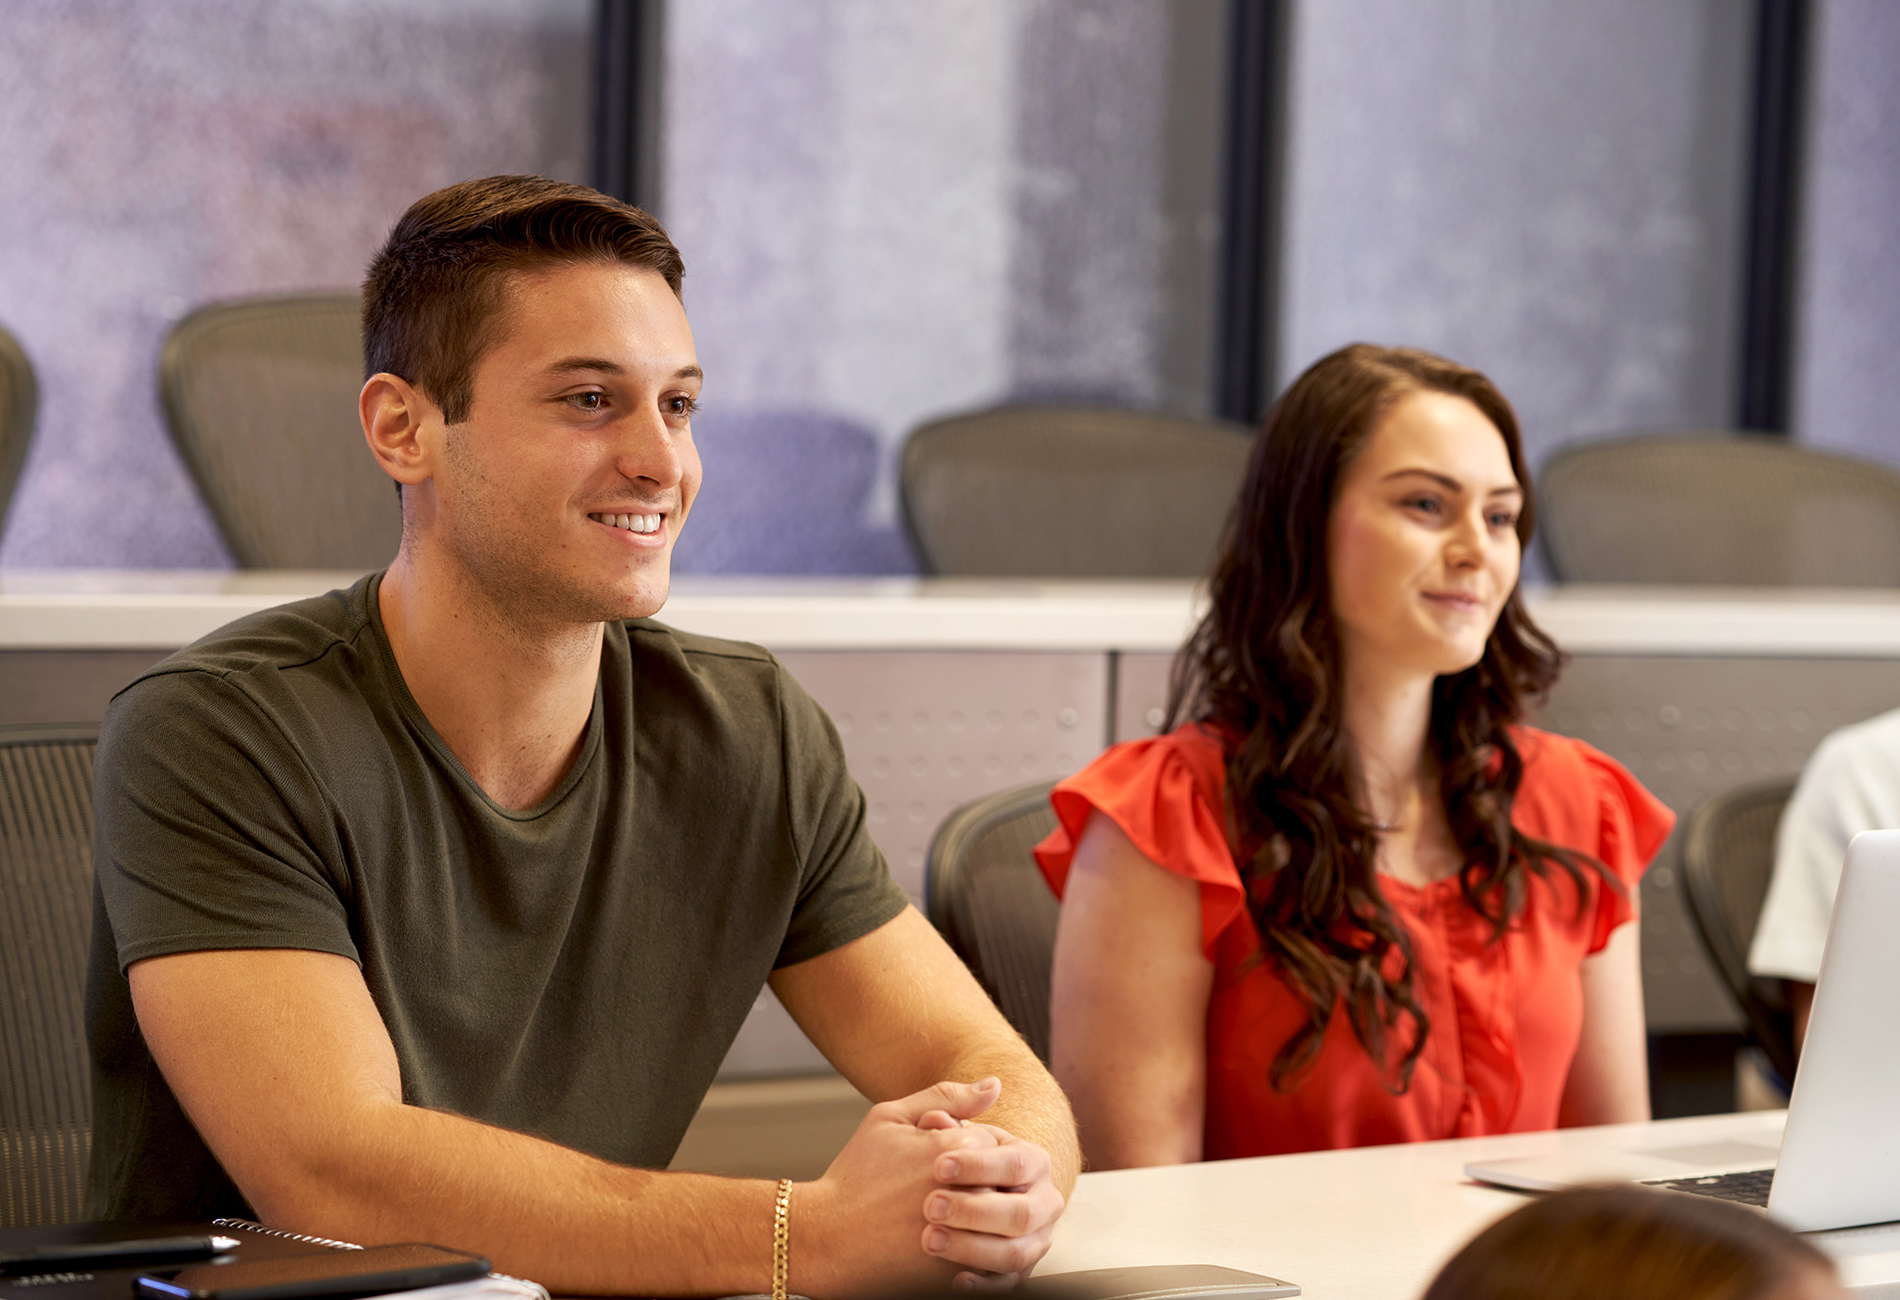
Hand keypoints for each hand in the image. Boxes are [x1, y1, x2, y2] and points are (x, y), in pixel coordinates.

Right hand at [796, 1079, 1032, 1297]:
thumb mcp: (890, 1118)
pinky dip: (975, 1248)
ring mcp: (960, 1235)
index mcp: (949, 1149)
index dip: (966, 1151)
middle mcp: (961, 1191)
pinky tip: (946, 1239)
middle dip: (976, 1182)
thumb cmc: (855, 1174)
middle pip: (1001, 1180)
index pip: (994, 1142)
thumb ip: (946, 1097)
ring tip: (944, 1214)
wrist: (827, 1236)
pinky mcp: (953, 1270)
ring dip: (980, 1216)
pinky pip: (988, 1257)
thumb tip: (995, 1083)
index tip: (937, 1162)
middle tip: (937, 1190)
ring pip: (999, 1219)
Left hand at [917, 1083, 1064, 1291]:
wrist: (930, 1203)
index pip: (1014, 1163)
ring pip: (1015, 1252)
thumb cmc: (936, 1163)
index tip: (938, 1166)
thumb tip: (990, 1085)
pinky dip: (984, 1285)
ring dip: (973, 1248)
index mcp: (1029, 1161)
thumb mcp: (937, 1130)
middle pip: (1020, 1212)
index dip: (978, 1165)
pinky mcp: (1016, 1270)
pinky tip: (954, 1279)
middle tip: (931, 1206)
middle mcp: (1040, 1201)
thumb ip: (951, 1107)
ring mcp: (1032, 1239)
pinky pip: (1008, 1284)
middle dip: (974, 1210)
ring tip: (930, 1239)